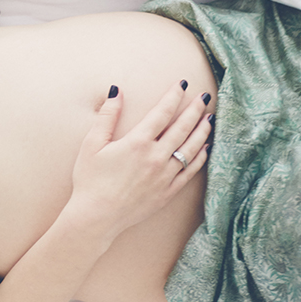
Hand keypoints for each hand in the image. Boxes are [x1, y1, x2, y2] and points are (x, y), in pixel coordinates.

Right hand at [67, 81, 211, 237]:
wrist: (96, 217)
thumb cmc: (90, 180)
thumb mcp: (92, 144)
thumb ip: (106, 116)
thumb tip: (117, 91)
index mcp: (137, 142)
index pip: (162, 113)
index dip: (173, 96)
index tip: (182, 84)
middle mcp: (156, 157)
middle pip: (182, 128)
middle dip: (195, 109)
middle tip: (204, 96)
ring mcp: (165, 176)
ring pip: (191, 148)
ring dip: (203, 131)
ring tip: (210, 118)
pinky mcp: (168, 192)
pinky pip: (190, 171)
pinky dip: (200, 157)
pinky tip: (205, 148)